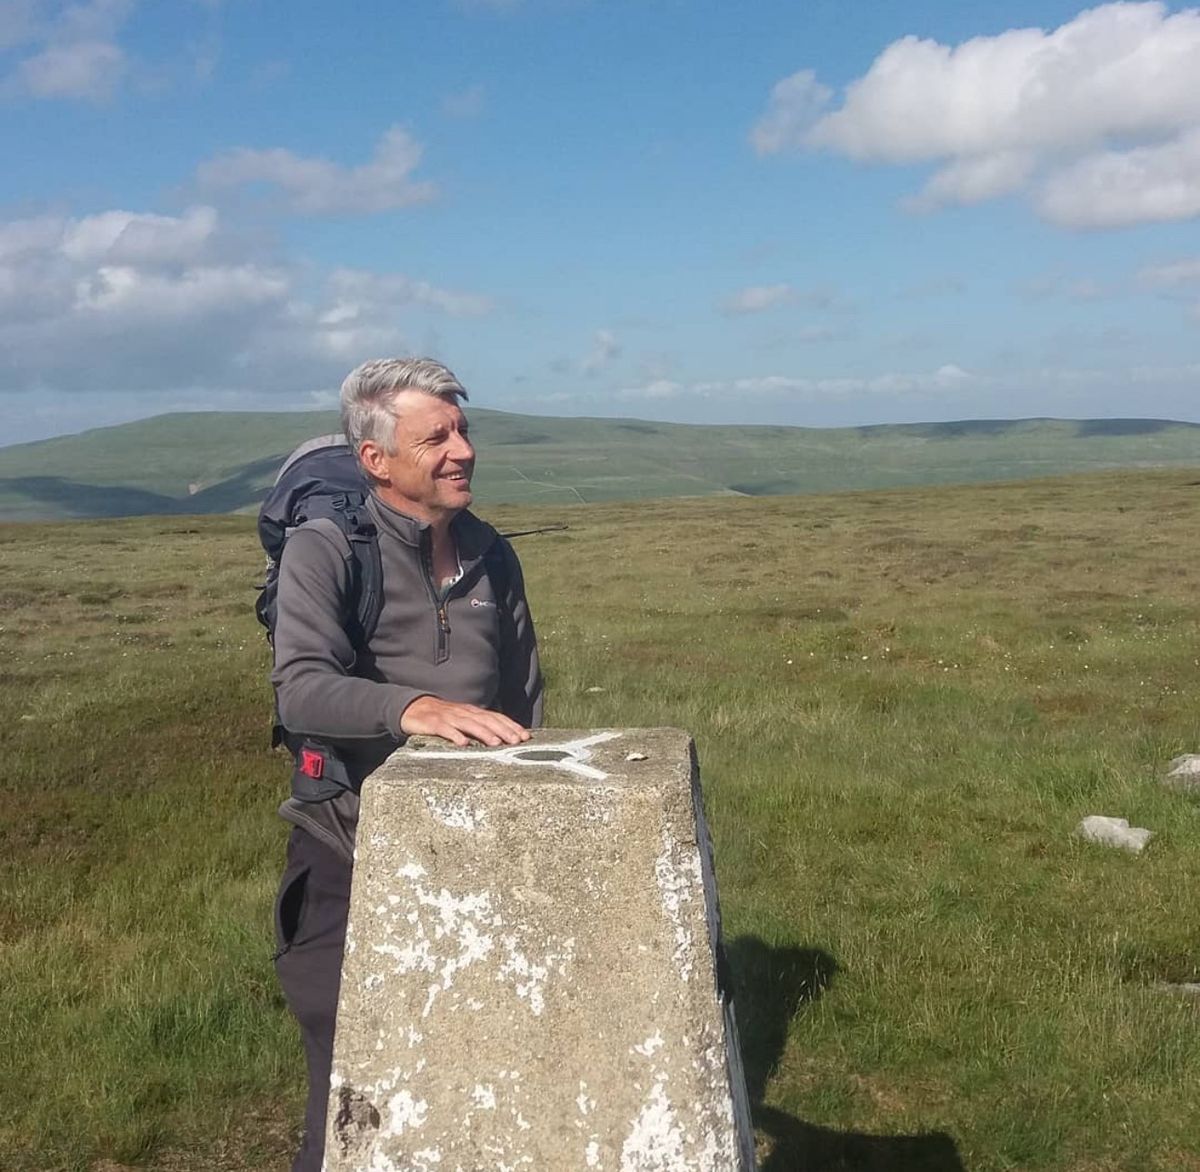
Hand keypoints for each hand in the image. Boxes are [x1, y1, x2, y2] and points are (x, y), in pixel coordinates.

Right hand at [400, 696, 531, 747]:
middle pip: (487, 720)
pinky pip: (445, 729)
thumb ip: (480, 727)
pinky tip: (463, 743)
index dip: (511, 726)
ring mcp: (449, 717)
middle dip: (503, 730)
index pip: (496, 717)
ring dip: (484, 733)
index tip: (525, 736)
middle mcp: (464, 713)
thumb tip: (502, 739)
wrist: (414, 708)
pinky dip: (455, 735)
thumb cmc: (443, 718)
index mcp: (473, 712)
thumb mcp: (463, 720)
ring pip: (469, 724)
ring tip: (496, 743)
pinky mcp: (433, 723)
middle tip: (516, 741)